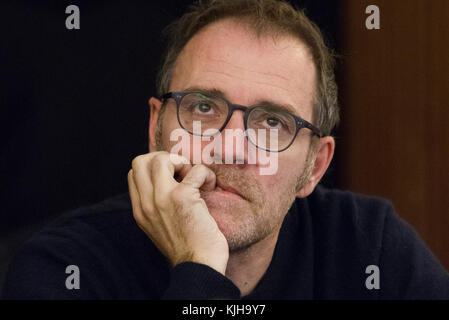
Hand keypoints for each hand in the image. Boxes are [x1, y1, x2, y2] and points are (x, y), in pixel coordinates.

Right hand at [127, 152, 228, 274]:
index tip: (173, 177)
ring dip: (183, 163)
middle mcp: (146, 203)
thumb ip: (156, 206)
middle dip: (164, 158)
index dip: (154, 167)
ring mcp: (162, 199)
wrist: (199, 265)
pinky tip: (209, 187)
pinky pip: (195, 170)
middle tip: (182, 172)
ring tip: (194, 179)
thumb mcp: (160, 226)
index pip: (133, 172)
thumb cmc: (187, 246)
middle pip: (141, 160)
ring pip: (161, 158)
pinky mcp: (183, 197)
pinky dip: (206, 174)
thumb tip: (169, 180)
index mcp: (140, 210)